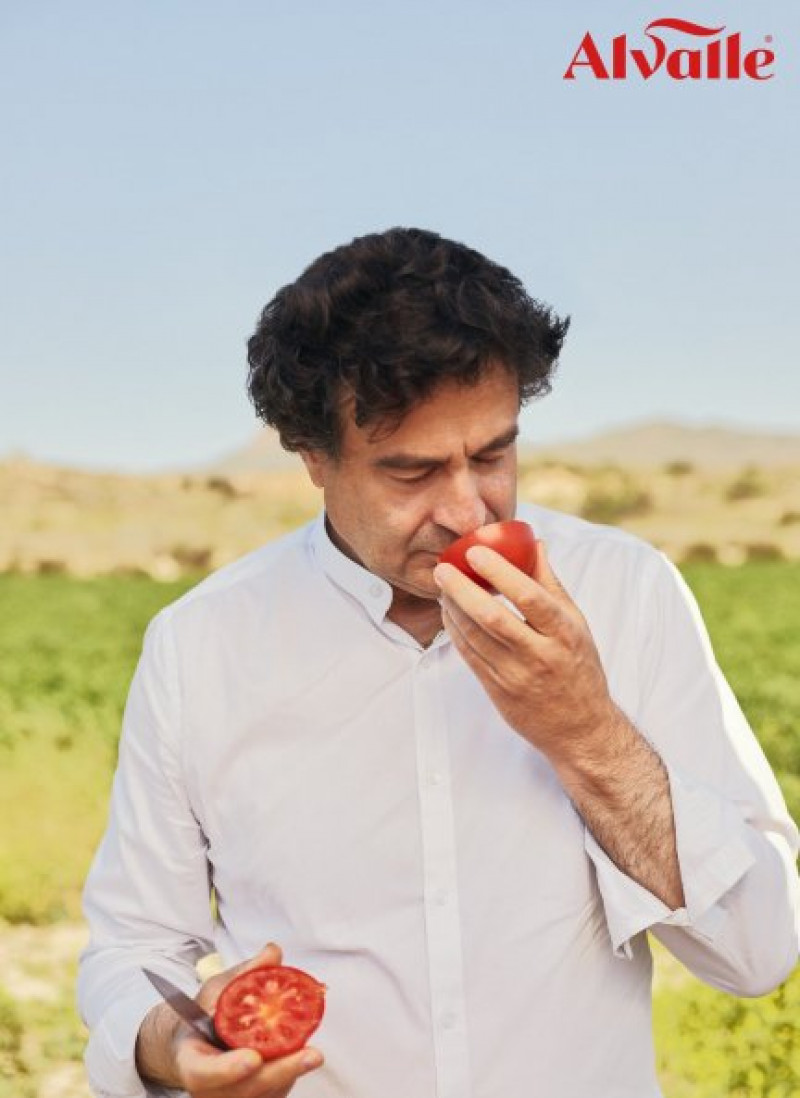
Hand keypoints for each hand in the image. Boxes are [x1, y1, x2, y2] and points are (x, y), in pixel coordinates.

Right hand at [142, 943, 323, 1097]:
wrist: (199, 1048)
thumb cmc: (203, 1019)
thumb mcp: (217, 990)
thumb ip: (246, 974)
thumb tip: (273, 952)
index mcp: (191, 1062)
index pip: (204, 1071)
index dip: (229, 1068)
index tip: (253, 1057)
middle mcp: (209, 1091)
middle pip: (246, 1089)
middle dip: (281, 1071)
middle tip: (312, 1055)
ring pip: (265, 1092)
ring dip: (291, 1071)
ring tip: (311, 1053)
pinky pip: (275, 1093)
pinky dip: (291, 1073)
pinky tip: (302, 1056)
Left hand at [433, 540, 614, 766]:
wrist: (580, 729)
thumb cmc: (579, 668)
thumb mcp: (576, 624)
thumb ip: (551, 584)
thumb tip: (535, 544)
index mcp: (564, 634)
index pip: (529, 597)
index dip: (499, 572)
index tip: (475, 551)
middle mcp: (540, 655)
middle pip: (493, 618)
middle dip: (462, 590)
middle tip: (442, 569)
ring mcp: (516, 676)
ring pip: (474, 637)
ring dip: (452, 609)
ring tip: (442, 587)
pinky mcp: (498, 692)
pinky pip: (469, 656)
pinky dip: (454, 632)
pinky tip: (448, 614)